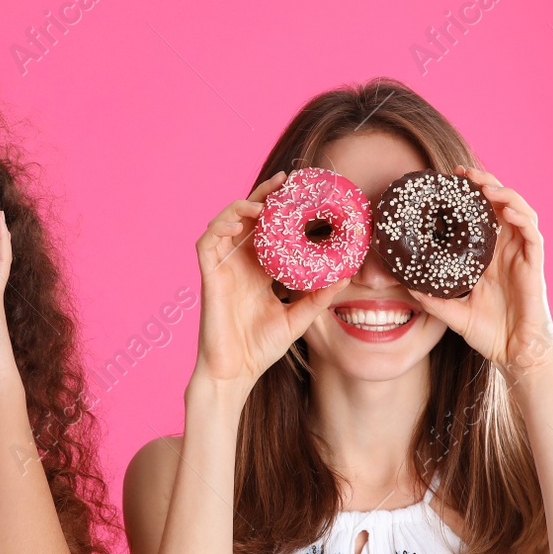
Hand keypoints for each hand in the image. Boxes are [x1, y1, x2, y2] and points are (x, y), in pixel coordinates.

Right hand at [193, 171, 348, 391]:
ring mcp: (223, 268)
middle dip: (264, 196)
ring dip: (242, 206)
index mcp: (259, 270)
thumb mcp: (298, 318)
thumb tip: (346, 275)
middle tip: (286, 180)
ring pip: (226, 223)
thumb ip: (318, 296)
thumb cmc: (260, 349)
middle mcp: (240, 264)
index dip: (282, 209)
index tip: (303, 192)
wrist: (235, 373)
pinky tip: (238, 222)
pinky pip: (207, 242)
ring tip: (262, 202)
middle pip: (249, 218)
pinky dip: (219, 226)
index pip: (269, 230)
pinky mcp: (208, 276)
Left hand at [408, 165, 552, 379]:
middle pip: (500, 207)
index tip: (447, 182)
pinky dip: (521, 216)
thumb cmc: (490, 334)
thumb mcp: (453, 314)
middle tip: (461, 173)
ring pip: (519, 212)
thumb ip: (433, 299)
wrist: (516, 355)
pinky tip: (505, 208)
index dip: (468, 198)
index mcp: (488, 258)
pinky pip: (533, 233)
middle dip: (484, 185)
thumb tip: (405, 285)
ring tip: (483, 184)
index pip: (480, 218)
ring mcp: (523, 257)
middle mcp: (507, 252)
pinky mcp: (535, 265)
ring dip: (503, 193)